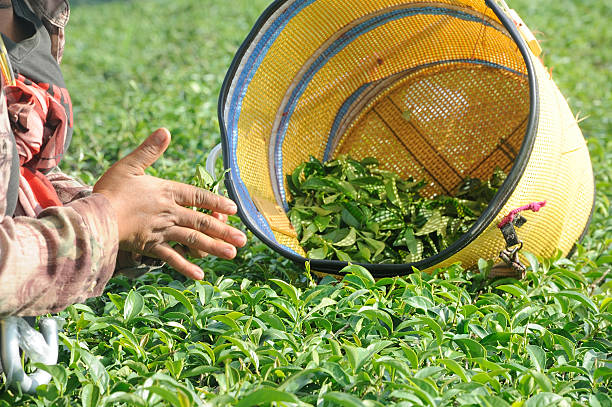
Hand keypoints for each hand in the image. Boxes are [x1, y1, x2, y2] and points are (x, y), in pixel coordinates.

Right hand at [93, 128, 246, 279]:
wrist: (94, 217)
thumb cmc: (110, 190)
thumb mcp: (130, 165)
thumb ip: (149, 150)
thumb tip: (165, 131)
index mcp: (167, 192)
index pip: (198, 196)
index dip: (217, 201)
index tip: (234, 209)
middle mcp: (169, 212)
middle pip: (202, 221)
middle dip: (224, 230)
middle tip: (244, 240)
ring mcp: (161, 231)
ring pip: (193, 240)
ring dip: (214, 247)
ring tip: (232, 254)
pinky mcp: (150, 247)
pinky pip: (172, 258)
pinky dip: (186, 267)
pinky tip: (200, 276)